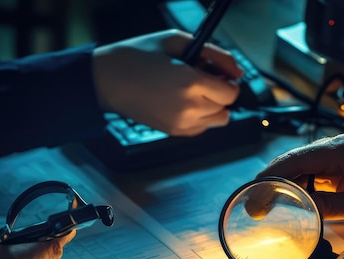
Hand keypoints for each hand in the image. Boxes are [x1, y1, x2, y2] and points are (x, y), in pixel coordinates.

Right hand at [93, 29, 242, 135]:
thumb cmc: (137, 56)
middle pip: (225, 108)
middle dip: (220, 93)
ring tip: (193, 91)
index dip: (228, 80)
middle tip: (203, 78)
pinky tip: (184, 103)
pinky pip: (200, 129)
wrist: (107, 80)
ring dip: (212, 107)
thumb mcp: (177, 41)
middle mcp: (188, 108)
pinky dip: (200, 118)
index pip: (231, 93)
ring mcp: (180, 124)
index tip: (219, 73)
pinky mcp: (172, 132)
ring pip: (216, 121)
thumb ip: (215, 54)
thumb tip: (236, 71)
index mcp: (190, 83)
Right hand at [255, 134, 343, 239]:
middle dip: (270, 181)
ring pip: (296, 169)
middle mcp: (335, 149)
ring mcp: (333, 159)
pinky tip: (282, 202)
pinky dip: (292, 189)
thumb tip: (300, 208)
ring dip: (279, 186)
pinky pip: (306, 176)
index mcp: (343, 151)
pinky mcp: (334, 171)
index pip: (298, 158)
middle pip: (292, 161)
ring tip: (261, 205)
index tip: (253, 191)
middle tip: (252, 204)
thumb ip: (332, 205)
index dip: (272, 174)